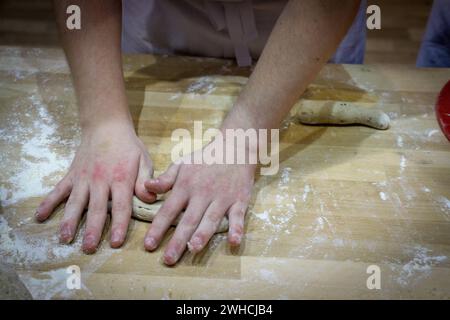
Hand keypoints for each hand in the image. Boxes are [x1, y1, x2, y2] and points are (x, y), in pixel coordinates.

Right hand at [35, 121, 155, 252]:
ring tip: (64, 238)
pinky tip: (39, 216)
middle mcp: (100, 180)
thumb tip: (149, 199)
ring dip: (69, 221)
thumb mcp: (144, 160)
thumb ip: (146, 181)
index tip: (115, 242)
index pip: (121, 206)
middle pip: (96, 208)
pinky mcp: (72, 175)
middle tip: (88, 248)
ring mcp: (83, 178)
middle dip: (91, 229)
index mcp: (121, 179)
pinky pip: (59, 190)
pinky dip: (48, 203)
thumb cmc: (128, 146)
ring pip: (75, 202)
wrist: (106, 126)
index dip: (118, 225)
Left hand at [143, 141, 255, 264]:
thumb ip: (166, 179)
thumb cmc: (206, 158)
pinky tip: (234, 242)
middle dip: (177, 240)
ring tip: (193, 249)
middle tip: (168, 259)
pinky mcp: (239, 200)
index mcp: (186, 186)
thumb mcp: (182, 164)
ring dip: (203, 234)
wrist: (235, 146)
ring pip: (210, 219)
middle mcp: (202, 194)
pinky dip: (237, 229)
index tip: (149, 245)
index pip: (168, 210)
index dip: (158, 228)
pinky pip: (238, 216)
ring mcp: (221, 198)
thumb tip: (147, 188)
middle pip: (188, 220)